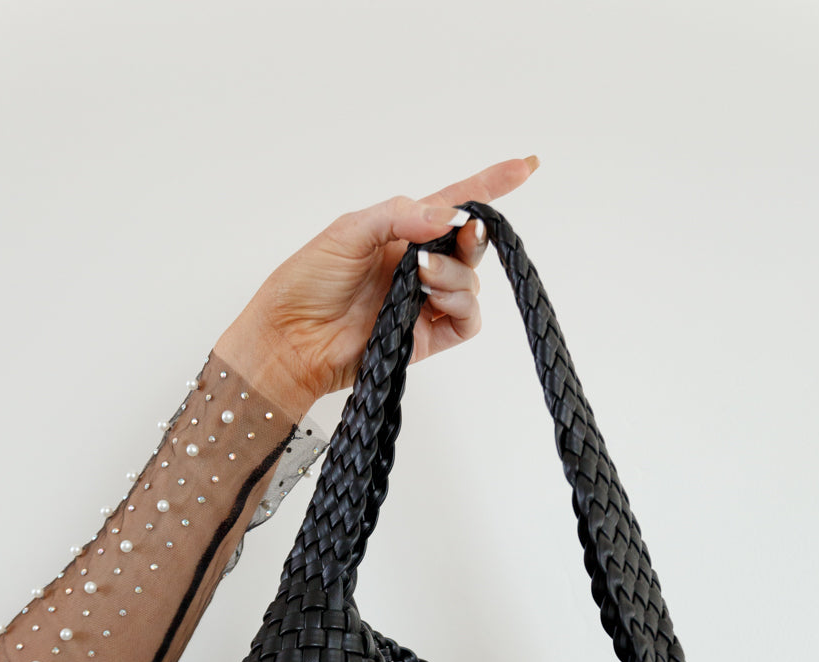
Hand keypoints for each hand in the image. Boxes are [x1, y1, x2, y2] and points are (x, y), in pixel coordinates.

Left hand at [214, 156, 540, 419]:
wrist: (292, 339)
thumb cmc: (308, 282)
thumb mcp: (349, 231)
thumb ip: (400, 215)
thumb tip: (449, 216)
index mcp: (400, 231)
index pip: (453, 204)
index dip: (492, 184)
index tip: (526, 165)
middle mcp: (418, 265)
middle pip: (470, 246)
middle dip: (472, 237)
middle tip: (459, 235)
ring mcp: (424, 302)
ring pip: (471, 283)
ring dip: (456, 275)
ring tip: (421, 278)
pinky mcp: (427, 337)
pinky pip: (467, 322)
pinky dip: (462, 307)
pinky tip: (435, 300)